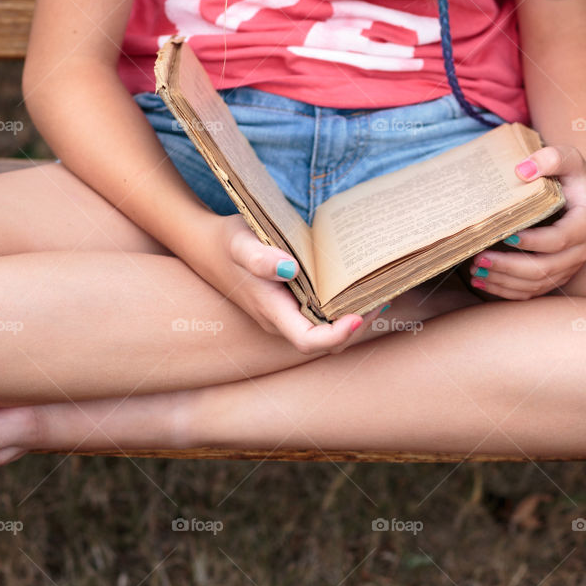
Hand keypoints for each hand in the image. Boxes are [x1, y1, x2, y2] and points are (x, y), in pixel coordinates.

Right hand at [214, 214, 384, 353]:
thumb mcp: (240, 243)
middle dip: (355, 326)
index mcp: (272, 312)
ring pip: (325, 332)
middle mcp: (281, 322)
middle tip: (380, 297)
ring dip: (353, 318)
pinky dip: (342, 308)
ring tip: (376, 293)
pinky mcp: (290, 306)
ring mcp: (285, 316)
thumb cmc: (226, 243)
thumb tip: (289, 269)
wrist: (205, 246)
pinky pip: (321, 317)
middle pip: (325, 342)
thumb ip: (261, 258)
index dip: (337, 335)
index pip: (309, 342)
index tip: (358, 315)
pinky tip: (357, 288)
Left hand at [467, 145, 585, 300]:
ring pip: (536, 284)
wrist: (583, 193)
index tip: (505, 236)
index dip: (531, 242)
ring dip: (503, 281)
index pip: (558, 240)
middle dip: (509, 267)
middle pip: (544, 269)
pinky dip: (506, 290)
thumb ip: (550, 158)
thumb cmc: (572, 175)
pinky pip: (531, 291)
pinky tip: (482, 281)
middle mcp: (581, 252)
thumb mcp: (568, 158)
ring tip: (475, 269)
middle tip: (478, 258)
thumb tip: (522, 171)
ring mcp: (568, 267)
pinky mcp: (555, 276)